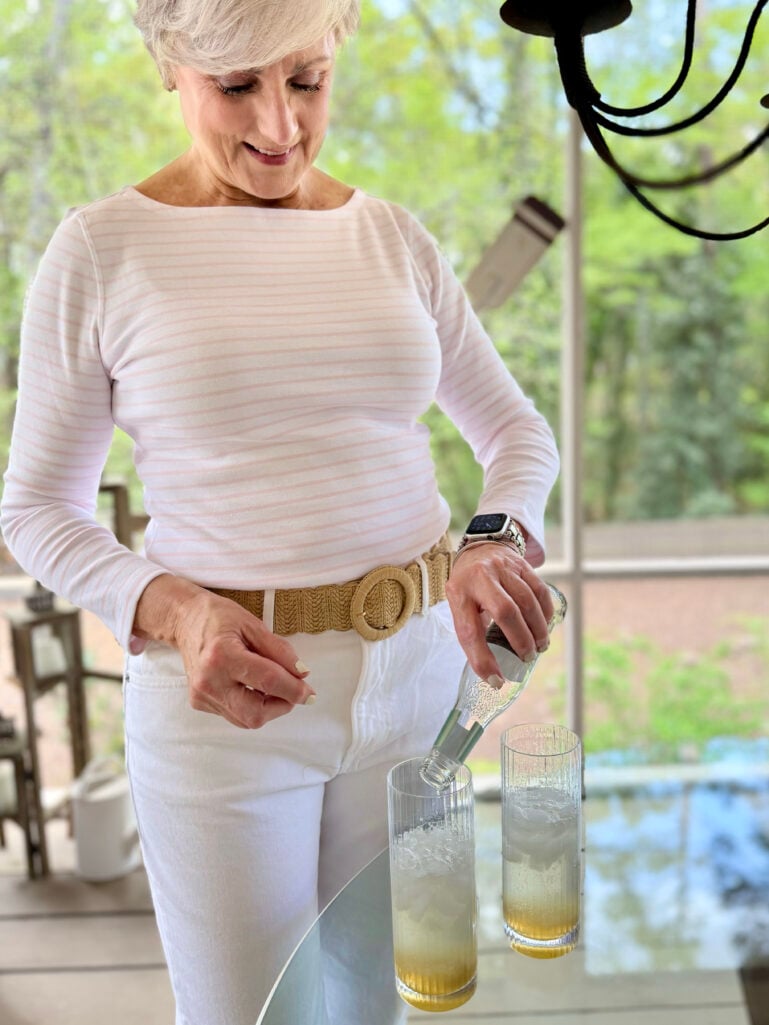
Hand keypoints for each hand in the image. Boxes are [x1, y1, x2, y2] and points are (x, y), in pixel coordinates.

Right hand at [133, 575, 315, 728]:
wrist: (184, 621)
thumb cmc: (219, 618)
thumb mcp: (254, 625)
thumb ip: (280, 651)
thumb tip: (302, 674)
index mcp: (222, 655)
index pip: (267, 681)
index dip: (294, 689)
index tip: (309, 693)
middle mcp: (209, 680)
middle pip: (255, 713)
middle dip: (281, 706)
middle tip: (294, 692)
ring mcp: (201, 695)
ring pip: (246, 719)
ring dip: (268, 708)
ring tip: (274, 686)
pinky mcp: (199, 703)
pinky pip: (234, 715)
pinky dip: (251, 706)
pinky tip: (252, 687)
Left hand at [445, 543, 552, 684]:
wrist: (480, 549)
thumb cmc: (469, 587)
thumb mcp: (461, 605)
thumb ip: (474, 632)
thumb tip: (493, 673)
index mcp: (459, 593)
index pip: (469, 631)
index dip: (482, 659)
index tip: (496, 680)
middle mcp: (479, 578)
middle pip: (505, 612)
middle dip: (520, 640)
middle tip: (527, 657)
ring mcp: (502, 568)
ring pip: (526, 601)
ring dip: (537, 629)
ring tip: (539, 647)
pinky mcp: (521, 564)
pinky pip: (539, 590)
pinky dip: (545, 612)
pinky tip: (544, 626)